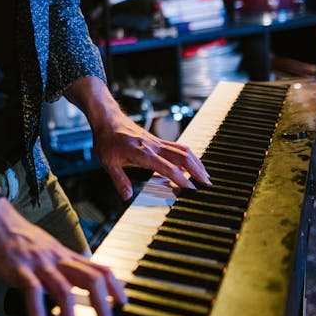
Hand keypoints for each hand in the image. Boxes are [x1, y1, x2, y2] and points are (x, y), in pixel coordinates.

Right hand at [0, 197, 125, 315]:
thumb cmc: (17, 236)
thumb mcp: (46, 249)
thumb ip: (61, 266)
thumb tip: (74, 286)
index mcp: (65, 255)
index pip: (100, 269)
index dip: (116, 287)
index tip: (124, 305)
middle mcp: (57, 258)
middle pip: (91, 279)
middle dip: (103, 306)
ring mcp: (39, 263)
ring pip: (64, 290)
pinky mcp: (19, 269)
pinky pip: (33, 292)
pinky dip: (38, 314)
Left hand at [93, 110, 211, 199]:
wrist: (107, 119)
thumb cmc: (107, 139)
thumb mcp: (108, 163)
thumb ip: (119, 180)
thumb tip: (127, 196)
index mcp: (143, 153)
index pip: (167, 167)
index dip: (181, 179)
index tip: (191, 189)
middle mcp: (154, 146)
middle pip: (182, 156)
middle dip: (197, 170)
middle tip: (207, 183)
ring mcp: (157, 142)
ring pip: (182, 149)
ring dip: (196, 162)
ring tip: (205, 175)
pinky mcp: (157, 140)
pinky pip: (177, 147)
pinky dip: (188, 156)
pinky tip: (190, 165)